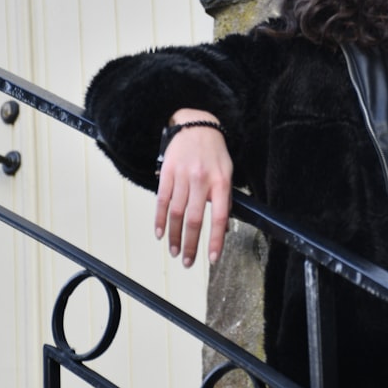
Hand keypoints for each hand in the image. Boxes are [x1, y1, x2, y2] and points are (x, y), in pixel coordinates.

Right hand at [154, 109, 232, 266]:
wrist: (197, 125)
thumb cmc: (214, 152)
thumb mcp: (227, 173)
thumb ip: (225, 199)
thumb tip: (223, 227)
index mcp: (221, 182)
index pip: (219, 216)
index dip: (215, 239)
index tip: (212, 258)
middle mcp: (202, 180)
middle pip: (194, 219)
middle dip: (190, 244)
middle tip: (187, 262)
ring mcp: (183, 176)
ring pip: (176, 213)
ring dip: (174, 236)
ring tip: (173, 251)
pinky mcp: (168, 173)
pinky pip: (162, 200)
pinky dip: (160, 219)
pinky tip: (160, 233)